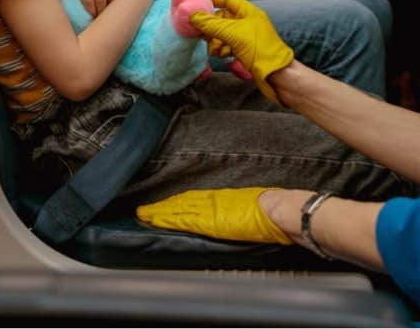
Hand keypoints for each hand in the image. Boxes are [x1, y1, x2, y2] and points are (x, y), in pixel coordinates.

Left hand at [136, 187, 290, 244]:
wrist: (277, 210)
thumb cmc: (271, 211)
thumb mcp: (250, 207)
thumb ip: (236, 211)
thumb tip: (233, 217)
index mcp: (222, 199)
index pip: (191, 200)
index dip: (174, 203)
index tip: (161, 206)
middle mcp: (212, 201)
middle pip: (180, 203)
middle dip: (160, 208)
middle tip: (142, 210)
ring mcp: (209, 209)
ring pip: (177, 209)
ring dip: (158, 212)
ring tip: (143, 214)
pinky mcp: (209, 220)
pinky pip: (182, 219)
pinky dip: (166, 218)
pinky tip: (155, 220)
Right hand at [190, 0, 293, 102]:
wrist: (275, 74)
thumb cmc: (260, 49)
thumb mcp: (233, 33)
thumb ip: (211, 24)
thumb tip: (193, 16)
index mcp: (248, 11)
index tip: (196, 5)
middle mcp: (246, 21)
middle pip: (222, 17)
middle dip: (210, 26)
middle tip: (198, 32)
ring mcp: (244, 36)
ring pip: (222, 33)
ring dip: (215, 40)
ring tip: (215, 48)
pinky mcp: (243, 50)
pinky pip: (226, 45)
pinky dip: (221, 49)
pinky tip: (223, 54)